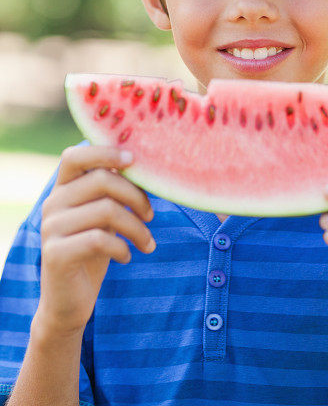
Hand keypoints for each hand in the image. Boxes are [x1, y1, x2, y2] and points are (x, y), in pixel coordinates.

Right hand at [37, 145, 155, 337]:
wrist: (68, 301)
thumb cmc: (94, 251)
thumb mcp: (104, 216)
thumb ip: (113, 191)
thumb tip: (144, 165)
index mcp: (63, 189)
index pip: (75, 155)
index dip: (105, 152)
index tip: (134, 160)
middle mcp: (52, 203)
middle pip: (102, 180)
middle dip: (135, 196)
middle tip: (151, 215)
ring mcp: (50, 228)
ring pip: (107, 210)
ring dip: (136, 228)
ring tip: (147, 243)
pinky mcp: (55, 253)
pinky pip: (99, 239)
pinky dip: (122, 247)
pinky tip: (126, 257)